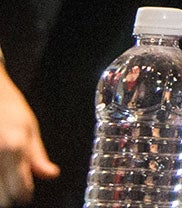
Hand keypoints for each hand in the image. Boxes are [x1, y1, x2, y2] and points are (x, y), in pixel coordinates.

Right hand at [0, 66, 57, 206]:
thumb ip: (37, 156)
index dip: (26, 194)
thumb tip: (51, 174)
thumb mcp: (29, 128)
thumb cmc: (8, 107)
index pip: (20, 191)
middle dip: (9, 196)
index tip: (27, 191)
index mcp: (14, 149)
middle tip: (13, 184)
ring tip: (4, 175)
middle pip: (2, 200)